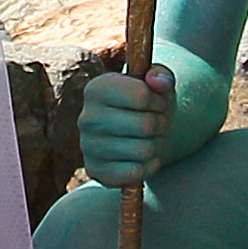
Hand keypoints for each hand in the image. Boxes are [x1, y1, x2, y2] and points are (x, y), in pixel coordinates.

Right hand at [77, 63, 187, 190]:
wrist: (137, 134)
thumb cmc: (147, 104)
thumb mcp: (156, 83)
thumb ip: (161, 75)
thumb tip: (157, 81)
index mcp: (96, 89)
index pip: (142, 96)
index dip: (159, 101)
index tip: (156, 102)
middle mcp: (86, 117)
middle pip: (145, 125)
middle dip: (160, 124)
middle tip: (156, 123)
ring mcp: (88, 146)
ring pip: (144, 150)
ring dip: (156, 145)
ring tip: (148, 138)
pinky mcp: (95, 171)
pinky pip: (135, 173)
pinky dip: (148, 166)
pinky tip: (142, 158)